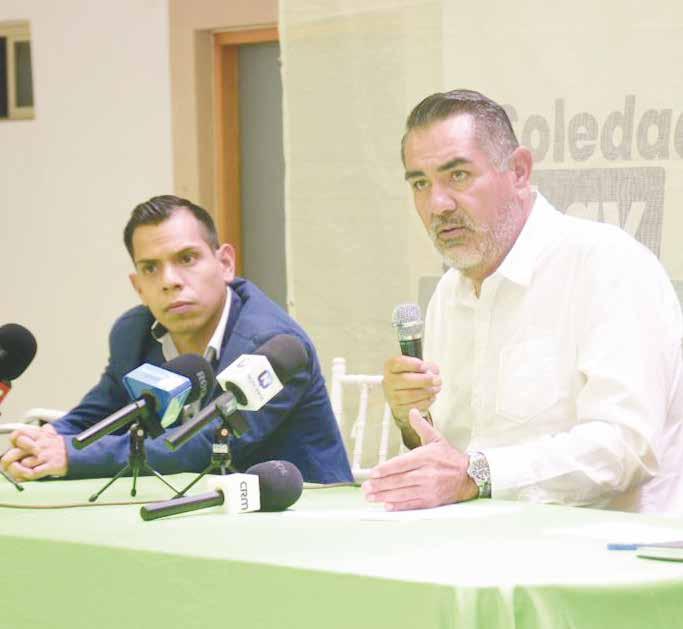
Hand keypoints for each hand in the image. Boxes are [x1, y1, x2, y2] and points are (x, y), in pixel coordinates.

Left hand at [1, 424, 67, 480]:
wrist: (80, 453)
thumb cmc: (62, 447)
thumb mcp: (51, 435)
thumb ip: (39, 433)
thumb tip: (35, 431)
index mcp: (39, 436)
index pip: (19, 435)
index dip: (14, 441)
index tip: (14, 447)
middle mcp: (40, 445)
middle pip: (16, 452)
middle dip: (8, 461)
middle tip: (9, 465)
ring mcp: (46, 455)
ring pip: (23, 464)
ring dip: (18, 470)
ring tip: (18, 472)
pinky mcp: (51, 466)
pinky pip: (33, 473)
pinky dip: (25, 477)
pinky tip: (24, 477)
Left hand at [362, 408, 477, 510]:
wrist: (469, 476)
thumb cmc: (449, 457)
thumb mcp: (436, 438)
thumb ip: (422, 426)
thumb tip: (413, 411)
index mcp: (425, 457)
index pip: (401, 464)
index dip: (386, 469)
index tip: (372, 473)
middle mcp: (426, 474)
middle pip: (399, 480)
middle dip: (380, 484)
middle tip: (366, 487)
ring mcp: (429, 489)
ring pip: (403, 493)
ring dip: (385, 496)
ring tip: (370, 497)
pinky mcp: (431, 501)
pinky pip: (412, 504)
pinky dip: (399, 506)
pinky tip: (387, 506)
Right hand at [383, 356, 440, 424]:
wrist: (403, 393)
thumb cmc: (412, 376)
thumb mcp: (419, 367)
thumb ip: (427, 367)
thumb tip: (433, 373)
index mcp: (391, 367)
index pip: (397, 363)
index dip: (412, 364)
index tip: (425, 367)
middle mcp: (388, 381)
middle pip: (404, 379)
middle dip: (424, 380)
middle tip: (437, 380)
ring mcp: (392, 396)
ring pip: (409, 395)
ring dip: (426, 392)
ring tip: (437, 388)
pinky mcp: (398, 408)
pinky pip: (412, 407)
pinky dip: (425, 402)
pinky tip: (432, 397)